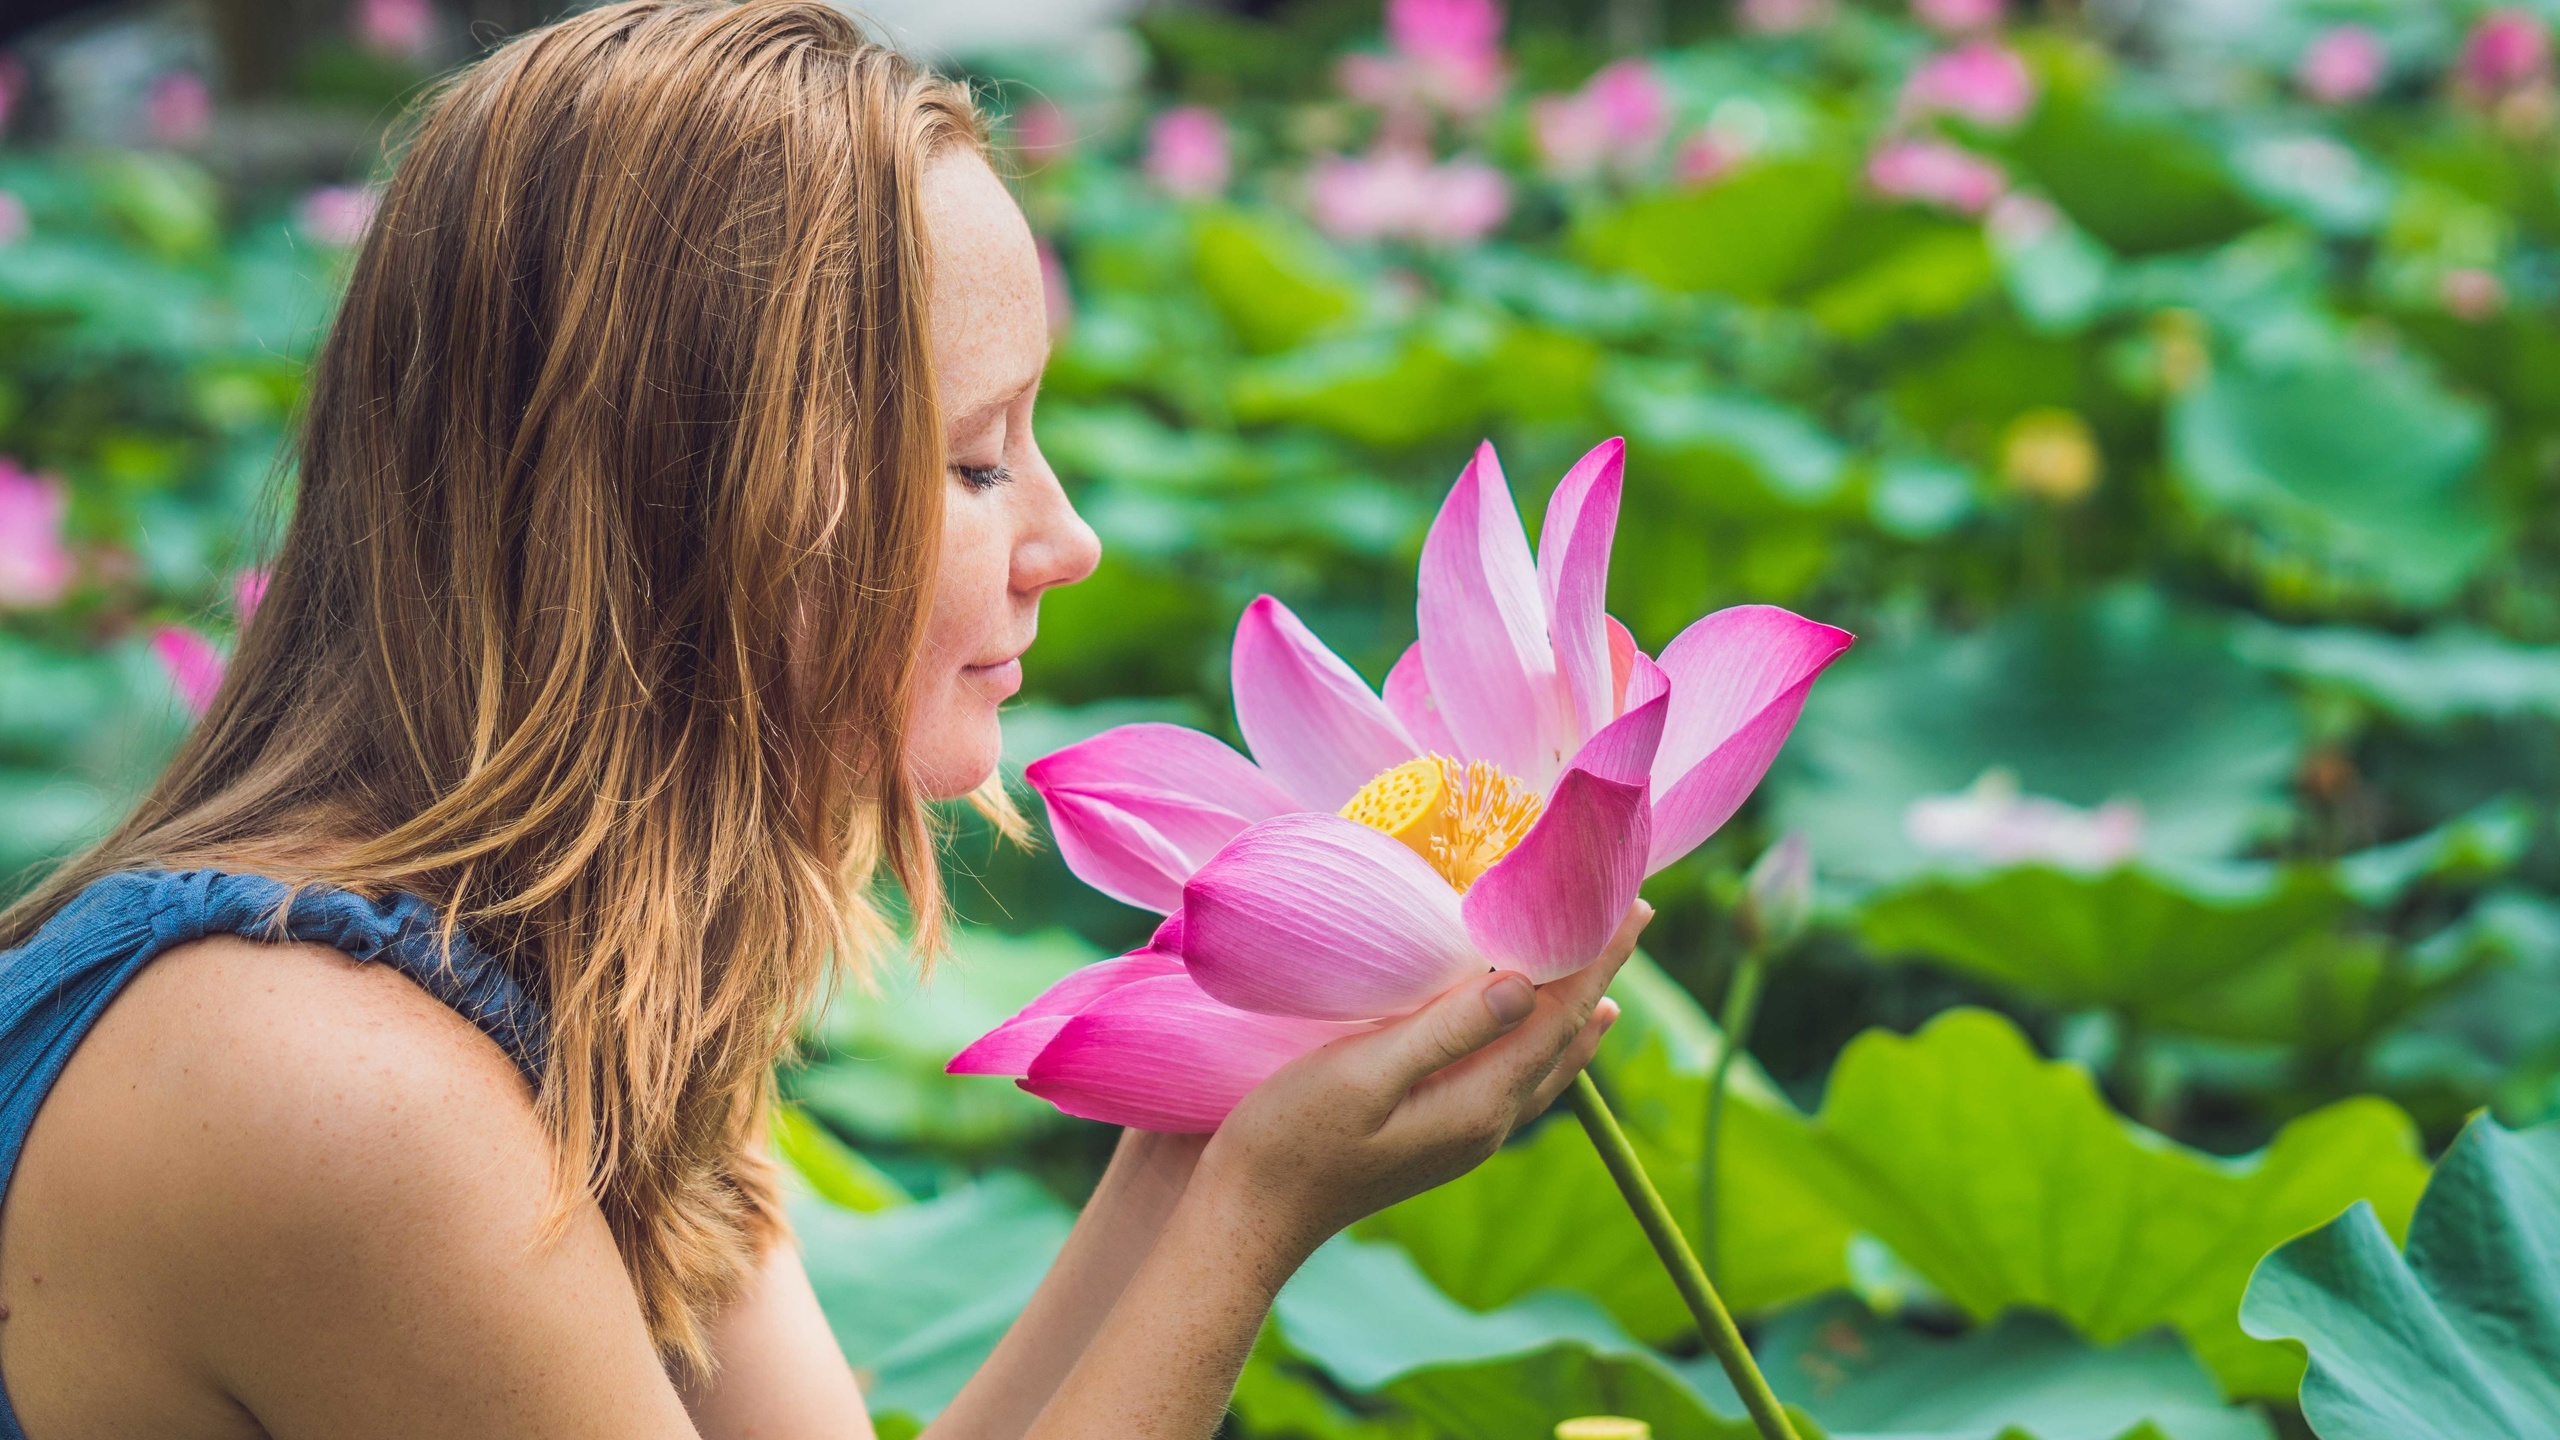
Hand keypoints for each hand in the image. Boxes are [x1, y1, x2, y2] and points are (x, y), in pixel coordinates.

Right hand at [1193, 902, 1650, 1259]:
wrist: (1246, 1220)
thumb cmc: (1290, 1140)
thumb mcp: (1364, 1075)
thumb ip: (1446, 1030)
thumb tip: (1526, 984)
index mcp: (1477, 1105)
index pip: (1558, 1018)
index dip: (1597, 958)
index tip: (1633, 904)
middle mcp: (1485, 1124)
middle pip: (1563, 1039)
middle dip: (1596, 977)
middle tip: (1626, 916)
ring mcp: (1462, 1137)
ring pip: (1541, 1064)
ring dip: (1571, 1014)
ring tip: (1597, 978)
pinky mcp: (1435, 1137)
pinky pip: (1511, 1079)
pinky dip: (1535, 1041)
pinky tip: (1522, 1031)